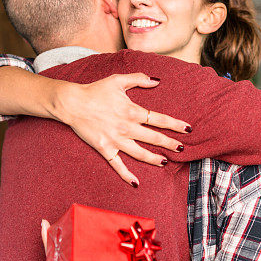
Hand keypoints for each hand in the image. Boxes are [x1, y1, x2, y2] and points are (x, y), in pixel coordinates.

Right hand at [56, 73, 190, 185]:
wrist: (72, 103)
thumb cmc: (95, 90)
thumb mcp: (118, 80)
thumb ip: (139, 78)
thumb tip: (157, 81)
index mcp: (132, 111)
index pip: (159, 119)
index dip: (175, 124)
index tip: (188, 129)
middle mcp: (127, 127)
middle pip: (154, 138)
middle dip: (170, 144)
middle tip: (182, 148)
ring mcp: (116, 140)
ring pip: (140, 153)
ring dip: (154, 159)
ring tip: (165, 162)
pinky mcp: (105, 149)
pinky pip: (118, 165)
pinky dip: (127, 175)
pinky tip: (136, 182)